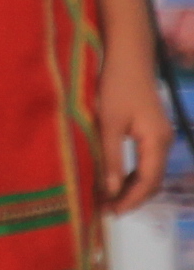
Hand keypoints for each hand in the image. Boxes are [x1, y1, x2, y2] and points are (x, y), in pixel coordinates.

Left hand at [97, 46, 174, 214]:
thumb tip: (110, 190)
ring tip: (106, 198)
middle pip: (152, 181)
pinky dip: (132, 174)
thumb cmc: (116, 86)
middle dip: (131, 197)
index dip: (130, 199)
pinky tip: (114, 178)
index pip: (147, 182)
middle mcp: (164, 142)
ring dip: (131, 187)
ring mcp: (161, 137)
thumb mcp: (108, 123)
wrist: (128, 57)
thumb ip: (110, 157)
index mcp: (157, 142)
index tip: (109, 212)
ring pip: (150, 172)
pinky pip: (146, 161)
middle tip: (105, 209)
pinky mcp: (153, 132)